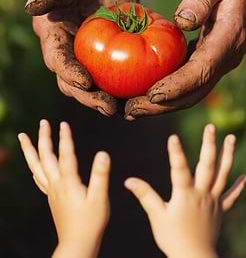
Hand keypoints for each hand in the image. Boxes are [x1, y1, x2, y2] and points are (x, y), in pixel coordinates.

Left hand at [18, 120, 110, 257]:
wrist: (77, 243)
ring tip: (23, 137)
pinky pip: (38, 179)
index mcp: (68, 182)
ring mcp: (51, 191)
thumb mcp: (100, 197)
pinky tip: (33, 167)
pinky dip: (34, 168)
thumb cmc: (91, 221)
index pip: (65, 155)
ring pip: (36, 166)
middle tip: (43, 122)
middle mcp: (56, 184)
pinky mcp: (51, 197)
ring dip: (29, 150)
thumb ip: (100, 174)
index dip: (65, 138)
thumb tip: (102, 153)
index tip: (63, 123)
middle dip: (43, 138)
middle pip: (45, 157)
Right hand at [26, 0, 137, 116]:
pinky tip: (145, 88)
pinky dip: (131, 79)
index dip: (69, 73)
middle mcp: (71, 44)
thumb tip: (34, 6)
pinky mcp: (116, 45)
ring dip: (110, 96)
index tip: (87, 83)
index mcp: (53, 30)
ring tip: (129, 108)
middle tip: (111, 108)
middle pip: (75, 80)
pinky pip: (122, 65)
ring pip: (99, 80)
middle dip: (90, 96)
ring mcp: (93, 48)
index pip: (57, 59)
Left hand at [124, 0, 245, 118]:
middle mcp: (226, 56)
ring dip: (162, 105)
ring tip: (131, 109)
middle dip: (162, 106)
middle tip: (129, 111)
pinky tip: (144, 92)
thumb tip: (182, 22)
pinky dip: (167, 91)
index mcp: (229, 38)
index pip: (202, 70)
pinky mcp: (209, 58)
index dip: (176, 86)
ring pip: (191, 92)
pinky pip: (188, 81)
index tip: (149, 95)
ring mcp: (219, 60)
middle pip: (195, 92)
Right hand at [125, 124, 245, 257]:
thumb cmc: (173, 238)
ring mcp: (213, 200)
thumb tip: (128, 180)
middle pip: (207, 165)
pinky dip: (238, 186)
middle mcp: (202, 193)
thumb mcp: (156, 216)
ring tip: (231, 137)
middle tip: (211, 127)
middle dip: (209, 144)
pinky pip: (231, 196)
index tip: (173, 137)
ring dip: (228, 155)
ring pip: (223, 174)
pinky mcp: (220, 209)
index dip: (175, 153)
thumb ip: (145, 195)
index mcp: (185, 194)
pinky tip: (245, 176)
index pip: (179, 169)